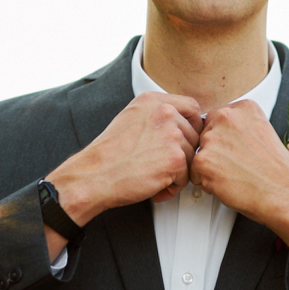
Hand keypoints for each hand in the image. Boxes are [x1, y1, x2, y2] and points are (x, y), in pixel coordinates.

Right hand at [49, 92, 199, 229]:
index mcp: (154, 101)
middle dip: (181, 154)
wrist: (94, 175)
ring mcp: (172, 135)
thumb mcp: (131, 119)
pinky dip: (172, 187)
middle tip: (160, 166)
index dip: (192, 126)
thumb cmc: (109, 154)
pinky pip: (186, 177)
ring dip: (176, 172)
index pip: (192, 107)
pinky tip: (154, 188)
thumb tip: (182, 123)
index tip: (184, 140)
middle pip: (194, 135)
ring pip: (191, 157)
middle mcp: (165, 113)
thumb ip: (157, 116)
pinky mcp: (175, 159)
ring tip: (153, 177)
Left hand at [181, 93, 288, 257]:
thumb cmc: (278, 170)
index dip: (225, 140)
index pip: (217, 119)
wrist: (284, 192)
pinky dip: (206, 183)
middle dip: (215, 151)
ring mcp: (212, 138)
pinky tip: (227, 184)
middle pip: (205, 134)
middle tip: (236, 166)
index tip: (237, 151)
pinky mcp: (203, 161)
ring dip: (210, 166)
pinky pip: (194, 173)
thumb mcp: (264, 132)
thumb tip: (224, 134)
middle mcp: (226, 117)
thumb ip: (240, 128)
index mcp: (242, 107)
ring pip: (199, 153)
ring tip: (234, 175)